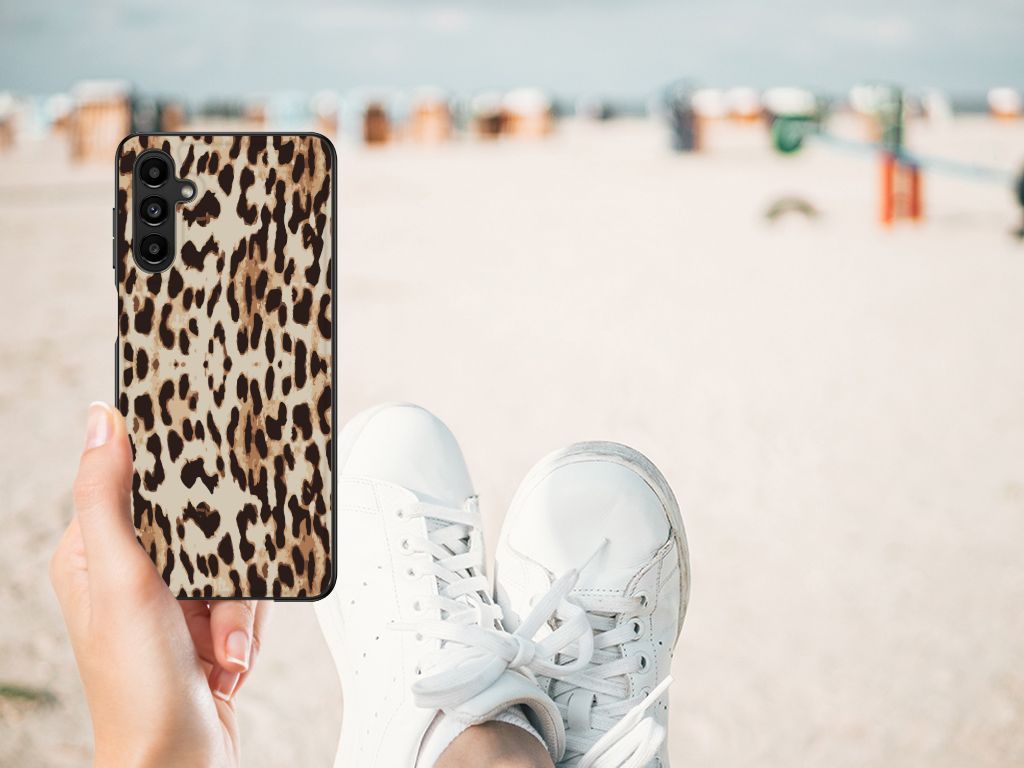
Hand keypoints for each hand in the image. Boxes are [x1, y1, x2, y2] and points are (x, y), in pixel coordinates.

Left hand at [50, 402, 269, 767]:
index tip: (207, 462)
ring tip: (221, 644)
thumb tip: (101, 422)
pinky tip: (229, 656)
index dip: (175, 474)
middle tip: (214, 598)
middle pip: (200, 523)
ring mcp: (170, 601)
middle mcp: (131, 574)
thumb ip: (108, 498)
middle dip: (222, 566)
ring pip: (232, 560)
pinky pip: (246, 596)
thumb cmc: (138, 689)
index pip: (136, 483)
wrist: (180, 762)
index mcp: (94, 554)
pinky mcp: (204, 624)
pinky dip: (247, 626)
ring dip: (237, 607)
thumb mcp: (122, 580)